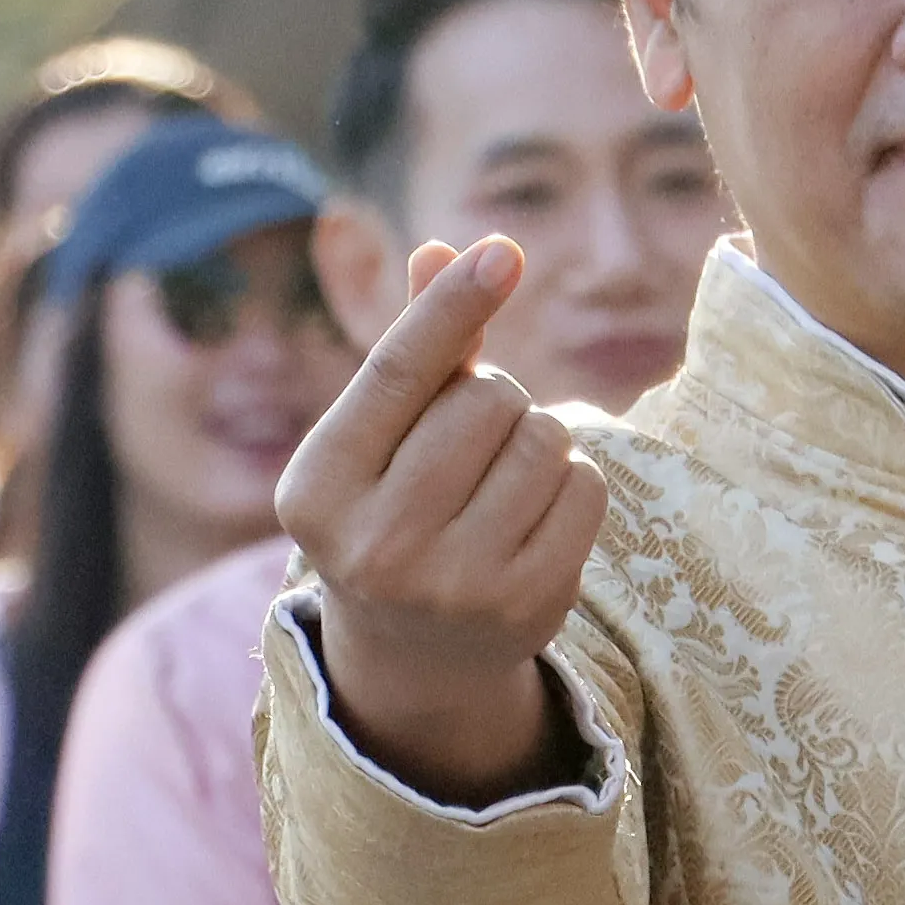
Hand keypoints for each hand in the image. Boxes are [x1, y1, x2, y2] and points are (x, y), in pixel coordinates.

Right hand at [274, 238, 600, 803]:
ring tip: (499, 479)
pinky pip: (586, 487)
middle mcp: (377, 543)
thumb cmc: (391, 508)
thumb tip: (446, 251)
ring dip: (536, 438)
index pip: (397, 374)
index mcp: (318, 489)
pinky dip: (572, 482)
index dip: (452, 306)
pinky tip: (532, 516)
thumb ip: (413, 348)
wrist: (414, 653)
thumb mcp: (377, 437)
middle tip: (469, 443)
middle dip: (494, 398)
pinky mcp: (528, 605)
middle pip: (486, 399)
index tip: (502, 253)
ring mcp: (455, 583)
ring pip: (544, 437)